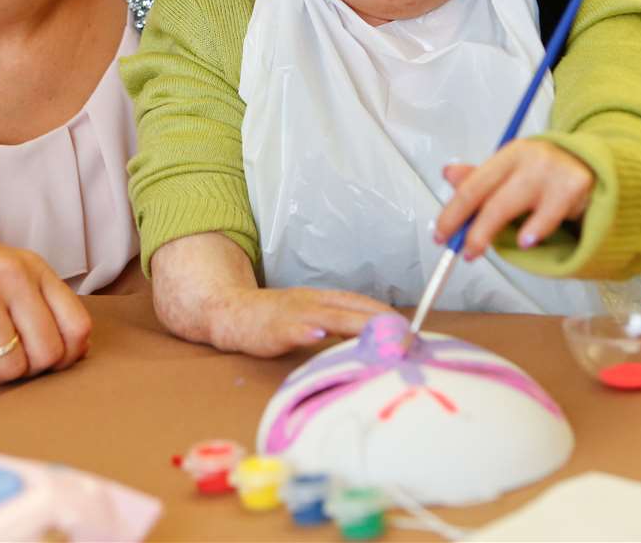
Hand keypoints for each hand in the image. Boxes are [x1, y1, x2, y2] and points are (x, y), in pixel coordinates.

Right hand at [0, 218, 90, 385]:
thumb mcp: (1, 268)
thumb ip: (37, 300)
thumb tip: (76, 350)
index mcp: (30, 266)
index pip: (77, 327)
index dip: (65, 356)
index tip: (42, 359)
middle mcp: (9, 277)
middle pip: (49, 354)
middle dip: (28, 369)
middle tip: (2, 359)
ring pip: (13, 368)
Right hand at [205, 286, 391, 357]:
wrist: (230, 312)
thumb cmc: (274, 319)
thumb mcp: (310, 316)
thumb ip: (337, 325)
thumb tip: (372, 340)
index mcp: (322, 299)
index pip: (360, 303)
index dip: (385, 314)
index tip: (409, 329)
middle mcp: (312, 302)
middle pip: (351, 309)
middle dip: (380, 323)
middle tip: (406, 339)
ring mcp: (293, 313)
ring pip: (328, 317)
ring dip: (354, 325)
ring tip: (378, 335)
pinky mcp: (273, 328)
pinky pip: (291, 328)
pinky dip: (305, 331)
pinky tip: (317, 335)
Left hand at [434, 139, 593, 258]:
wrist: (594, 165)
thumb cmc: (546, 173)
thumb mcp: (513, 171)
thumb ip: (482, 178)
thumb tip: (447, 175)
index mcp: (509, 153)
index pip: (473, 185)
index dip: (452, 212)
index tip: (440, 235)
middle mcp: (529, 158)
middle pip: (490, 198)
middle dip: (471, 230)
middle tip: (463, 253)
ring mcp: (552, 172)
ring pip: (511, 207)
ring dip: (491, 232)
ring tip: (480, 250)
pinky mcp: (575, 186)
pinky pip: (548, 216)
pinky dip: (535, 231)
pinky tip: (526, 242)